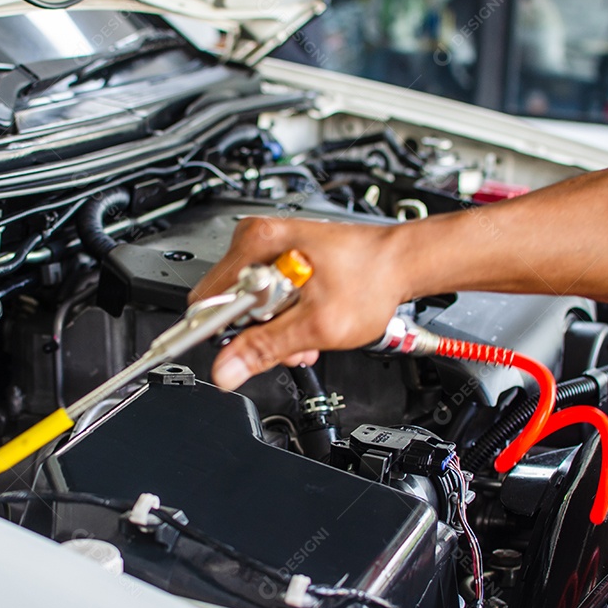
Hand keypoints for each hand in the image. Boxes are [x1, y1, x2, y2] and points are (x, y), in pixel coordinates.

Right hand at [189, 216, 412, 389]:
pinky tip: (306, 317)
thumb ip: (266, 348)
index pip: (207, 300)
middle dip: (255, 332)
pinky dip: (280, 313)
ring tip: (306, 327)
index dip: (224, 332)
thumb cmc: (370, 279)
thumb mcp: (317, 325)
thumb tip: (226, 369)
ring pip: (244, 303)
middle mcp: (256, 238)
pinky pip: (260, 295)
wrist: (400, 262)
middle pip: (225, 302)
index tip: (242, 349)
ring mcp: (267, 246)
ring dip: (271, 326)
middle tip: (293, 335)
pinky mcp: (278, 256)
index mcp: (257, 244)